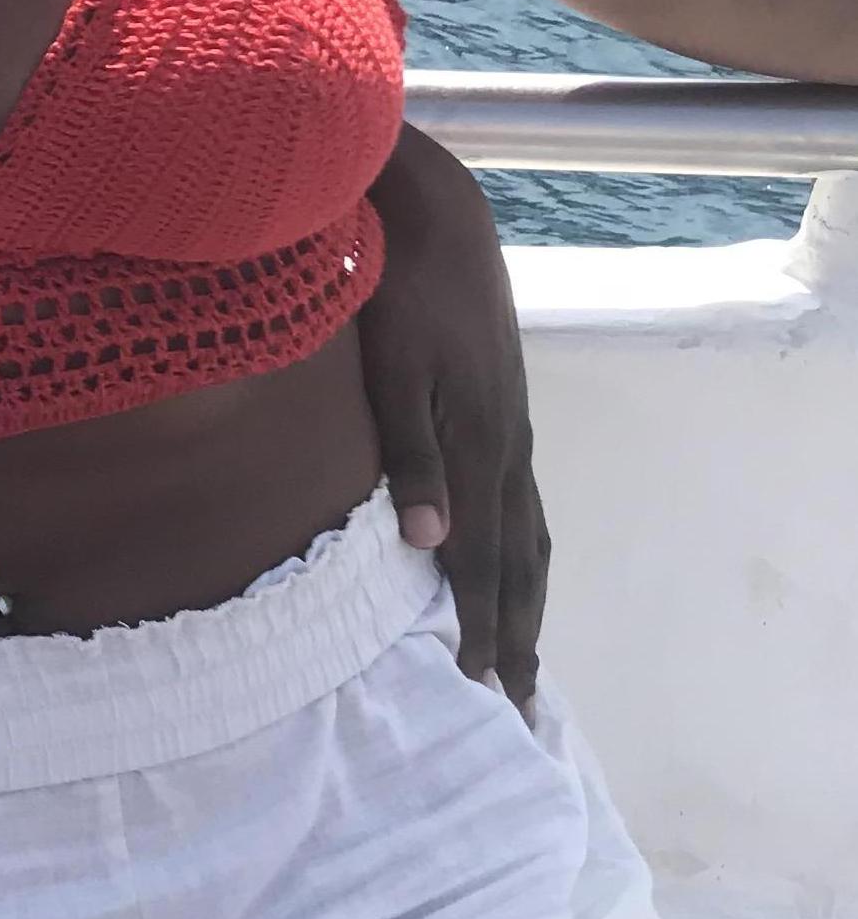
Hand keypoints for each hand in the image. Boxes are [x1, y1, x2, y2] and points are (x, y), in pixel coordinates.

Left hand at [358, 126, 549, 711]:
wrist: (438, 218)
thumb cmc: (396, 286)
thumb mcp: (390, 365)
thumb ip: (409, 452)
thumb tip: (428, 544)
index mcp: (479, 444)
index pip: (483, 556)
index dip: (482, 620)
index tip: (479, 684)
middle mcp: (506, 444)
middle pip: (519, 557)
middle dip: (518, 629)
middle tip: (519, 701)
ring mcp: (511, 424)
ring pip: (528, 531)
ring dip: (528, 595)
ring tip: (526, 650)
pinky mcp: (503, 405)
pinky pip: (523, 497)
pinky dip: (525, 546)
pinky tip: (513, 555)